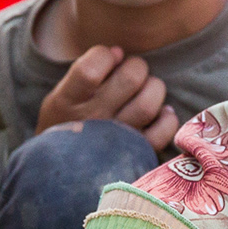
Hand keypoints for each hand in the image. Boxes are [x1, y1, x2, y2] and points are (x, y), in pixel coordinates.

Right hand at [36, 45, 180, 148]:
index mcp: (66, 102)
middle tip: (131, 75)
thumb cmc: (65, 125)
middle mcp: (92, 120)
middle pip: (131, 78)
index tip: (107, 60)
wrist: (60, 176)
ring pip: (148, 102)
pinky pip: (163, 131)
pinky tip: (159, 114)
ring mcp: (115, 140)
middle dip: (136, 67)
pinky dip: (167, 117)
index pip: (90, 69)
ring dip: (153, 88)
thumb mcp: (61, 97)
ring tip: (145, 92)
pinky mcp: (136, 155)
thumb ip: (85, 71)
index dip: (105, 55)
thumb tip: (118, 52)